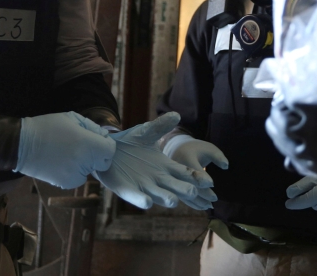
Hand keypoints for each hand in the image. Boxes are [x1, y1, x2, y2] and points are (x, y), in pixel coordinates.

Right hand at [16, 111, 116, 188]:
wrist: (22, 145)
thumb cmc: (48, 127)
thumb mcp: (72, 118)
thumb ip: (92, 127)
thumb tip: (103, 136)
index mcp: (88, 144)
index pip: (110, 150)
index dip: (105, 144)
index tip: (96, 140)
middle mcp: (84, 162)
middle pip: (103, 162)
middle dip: (97, 155)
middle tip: (81, 146)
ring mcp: (75, 175)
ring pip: (90, 171)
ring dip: (85, 163)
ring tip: (67, 152)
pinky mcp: (66, 183)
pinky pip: (78, 178)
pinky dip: (75, 172)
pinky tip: (62, 162)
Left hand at [96, 113, 217, 209]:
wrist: (107, 148)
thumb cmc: (130, 141)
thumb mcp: (146, 132)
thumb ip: (160, 125)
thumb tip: (177, 115)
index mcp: (166, 166)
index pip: (184, 174)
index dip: (196, 178)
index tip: (209, 182)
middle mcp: (158, 179)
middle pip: (175, 187)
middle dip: (184, 190)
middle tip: (194, 192)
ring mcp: (143, 186)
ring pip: (158, 195)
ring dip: (166, 198)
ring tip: (174, 200)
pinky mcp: (127, 190)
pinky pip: (135, 196)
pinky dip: (141, 200)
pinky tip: (147, 202)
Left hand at [266, 80, 316, 176]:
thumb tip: (300, 79)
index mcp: (313, 111)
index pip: (285, 102)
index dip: (283, 97)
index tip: (285, 93)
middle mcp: (309, 134)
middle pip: (280, 124)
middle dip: (278, 114)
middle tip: (280, 108)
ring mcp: (315, 155)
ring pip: (285, 146)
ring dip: (282, 135)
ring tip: (283, 127)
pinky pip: (297, 163)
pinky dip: (291, 153)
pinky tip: (293, 146)